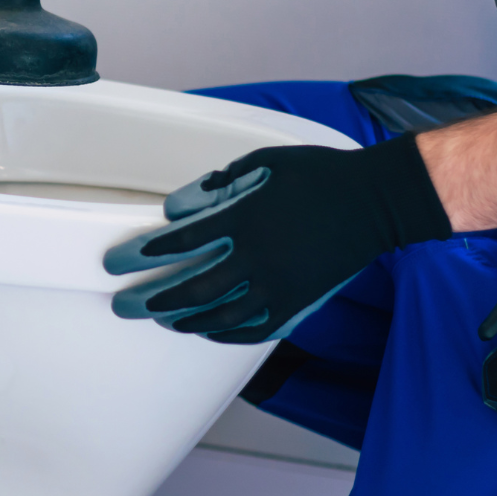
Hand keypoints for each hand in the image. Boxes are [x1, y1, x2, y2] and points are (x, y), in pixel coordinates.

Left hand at [103, 136, 451, 343]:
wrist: (376, 202)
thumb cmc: (320, 175)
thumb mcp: (265, 162)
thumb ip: (220, 183)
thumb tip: (181, 206)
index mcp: (245, 219)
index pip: (181, 243)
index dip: (145, 254)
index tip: (120, 261)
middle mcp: (257, 258)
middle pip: (190, 288)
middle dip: (150, 298)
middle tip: (123, 304)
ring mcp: (278, 286)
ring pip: (218, 315)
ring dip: (182, 319)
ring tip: (159, 320)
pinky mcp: (297, 303)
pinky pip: (253, 329)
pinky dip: (224, 333)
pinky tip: (205, 330)